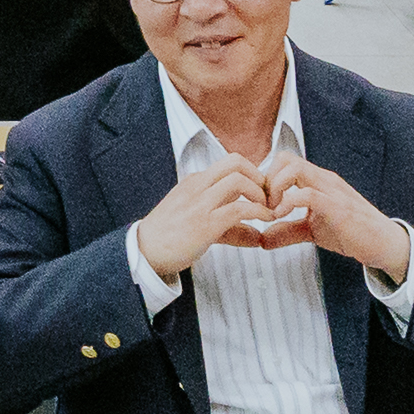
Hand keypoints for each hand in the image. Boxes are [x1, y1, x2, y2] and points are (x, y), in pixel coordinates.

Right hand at [132, 152, 283, 283]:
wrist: (144, 251)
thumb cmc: (170, 237)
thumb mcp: (201, 223)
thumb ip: (231, 228)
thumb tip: (258, 237)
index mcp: (195, 182)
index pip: (230, 163)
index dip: (253, 174)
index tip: (263, 192)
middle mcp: (198, 186)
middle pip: (235, 162)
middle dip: (259, 176)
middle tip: (268, 196)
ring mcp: (200, 203)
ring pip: (238, 180)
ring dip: (260, 193)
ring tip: (267, 209)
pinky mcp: (205, 224)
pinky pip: (238, 209)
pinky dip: (257, 212)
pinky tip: (264, 221)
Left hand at [264, 160, 413, 282]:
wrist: (383, 243)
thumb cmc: (351, 232)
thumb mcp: (312, 231)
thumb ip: (287, 231)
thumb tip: (262, 240)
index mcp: (317, 180)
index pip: (284, 162)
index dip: (266, 178)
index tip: (260, 202)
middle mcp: (323, 179)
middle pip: (285, 159)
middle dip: (267, 180)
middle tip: (264, 205)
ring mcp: (332, 190)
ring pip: (295, 169)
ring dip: (275, 188)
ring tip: (272, 210)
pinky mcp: (338, 207)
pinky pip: (308, 194)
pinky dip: (288, 202)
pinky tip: (281, 217)